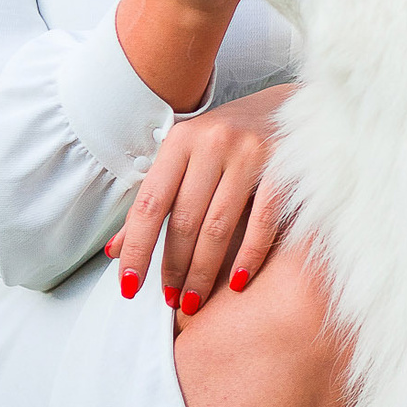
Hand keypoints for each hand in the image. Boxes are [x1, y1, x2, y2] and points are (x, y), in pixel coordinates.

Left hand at [106, 83, 296, 316]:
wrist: (291, 106)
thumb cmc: (230, 138)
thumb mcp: (186, 158)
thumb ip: (154, 201)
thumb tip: (116, 250)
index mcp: (181, 140)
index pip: (149, 204)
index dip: (137, 249)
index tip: (129, 286)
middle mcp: (213, 143)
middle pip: (184, 220)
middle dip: (173, 267)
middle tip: (169, 300)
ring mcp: (251, 153)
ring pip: (219, 227)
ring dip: (203, 271)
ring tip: (193, 299)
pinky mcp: (284, 166)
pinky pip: (262, 222)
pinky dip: (248, 255)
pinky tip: (237, 281)